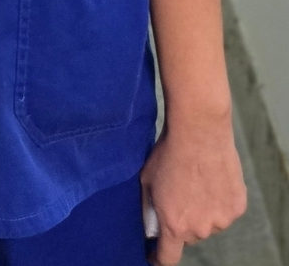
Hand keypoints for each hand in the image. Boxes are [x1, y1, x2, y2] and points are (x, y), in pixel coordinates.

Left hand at [141, 117, 245, 263]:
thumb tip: (151, 227)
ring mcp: (221, 220)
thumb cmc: (167, 153)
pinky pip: (224, 211)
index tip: (155, 254)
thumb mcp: (146, 182)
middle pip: (189, 236)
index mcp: (174, 225)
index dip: (159, 257)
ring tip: (196, 183)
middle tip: (179, 197)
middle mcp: (199, 228)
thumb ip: (149, 209)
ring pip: (208, 224)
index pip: (168, 257)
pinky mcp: (237, 207)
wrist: (198, 132)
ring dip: (202, 212)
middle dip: (182, 222)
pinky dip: (218, 201)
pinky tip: (211, 180)